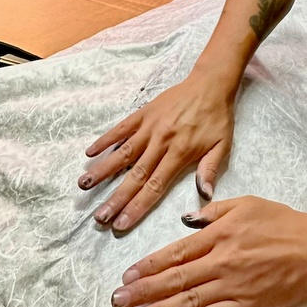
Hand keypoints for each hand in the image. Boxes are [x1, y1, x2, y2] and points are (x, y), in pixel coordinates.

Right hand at [79, 74, 235, 231]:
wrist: (211, 82)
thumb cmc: (218, 117)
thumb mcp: (223, 145)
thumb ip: (210, 169)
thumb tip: (204, 195)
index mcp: (180, 153)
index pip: (155, 186)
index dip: (137, 206)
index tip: (121, 224)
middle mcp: (161, 142)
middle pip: (135, 175)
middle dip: (116, 198)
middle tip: (99, 216)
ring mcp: (150, 126)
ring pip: (123, 152)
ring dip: (103, 170)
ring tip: (84, 185)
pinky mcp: (144, 113)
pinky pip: (121, 128)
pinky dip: (105, 139)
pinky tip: (89, 152)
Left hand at [111, 197, 306, 306]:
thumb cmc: (282, 222)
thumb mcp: (246, 203)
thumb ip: (213, 210)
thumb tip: (185, 220)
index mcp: (218, 234)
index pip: (175, 253)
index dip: (148, 266)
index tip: (126, 277)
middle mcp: (220, 261)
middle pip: (174, 279)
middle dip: (142, 292)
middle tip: (117, 303)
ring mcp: (233, 286)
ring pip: (187, 301)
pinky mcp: (247, 306)